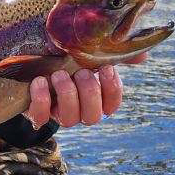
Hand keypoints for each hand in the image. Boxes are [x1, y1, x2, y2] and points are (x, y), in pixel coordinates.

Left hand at [25, 53, 146, 127]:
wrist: (32, 64)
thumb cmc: (66, 61)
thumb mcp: (88, 55)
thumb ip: (114, 55)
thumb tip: (142, 54)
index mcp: (94, 98)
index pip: (112, 105)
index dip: (112, 90)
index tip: (106, 69)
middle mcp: (79, 110)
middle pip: (93, 116)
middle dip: (89, 92)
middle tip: (81, 72)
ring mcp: (58, 114)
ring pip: (70, 119)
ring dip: (66, 94)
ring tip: (59, 74)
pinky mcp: (37, 113)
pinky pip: (41, 116)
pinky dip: (41, 99)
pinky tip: (40, 81)